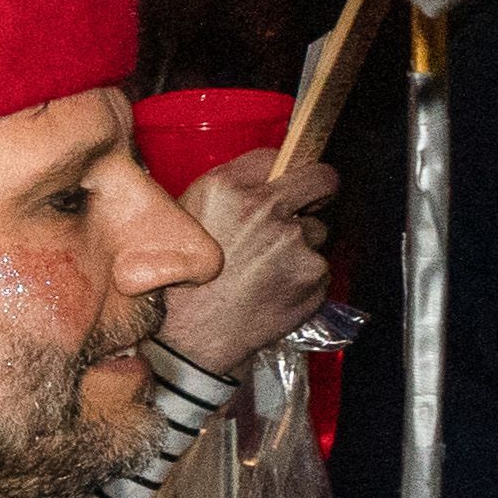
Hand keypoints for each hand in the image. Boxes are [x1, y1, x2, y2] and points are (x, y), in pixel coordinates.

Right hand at [162, 146, 341, 375]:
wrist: (188, 340)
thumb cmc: (176, 284)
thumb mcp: (184, 223)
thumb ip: (225, 197)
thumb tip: (258, 186)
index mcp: (226, 187)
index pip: (276, 157)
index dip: (280, 172)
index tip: (283, 183)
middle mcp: (264, 207)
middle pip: (320, 178)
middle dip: (318, 191)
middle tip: (308, 206)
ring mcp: (294, 241)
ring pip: (317, 232)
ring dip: (300, 247)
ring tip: (266, 270)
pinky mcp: (314, 274)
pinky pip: (319, 268)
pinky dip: (302, 279)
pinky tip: (273, 291)